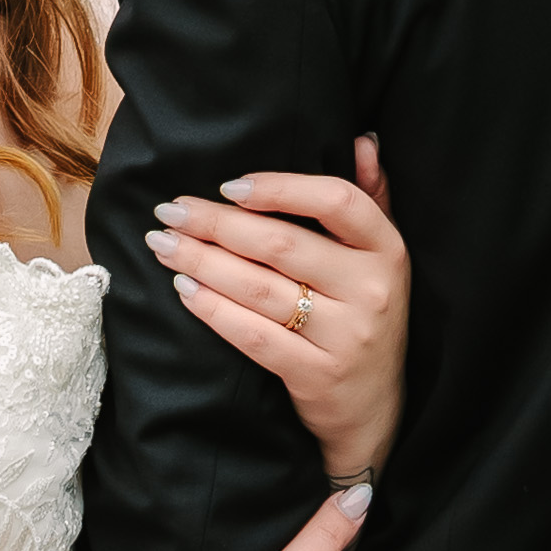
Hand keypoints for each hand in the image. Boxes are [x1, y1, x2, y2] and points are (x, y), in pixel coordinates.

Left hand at [144, 139, 408, 485]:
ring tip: (163, 245)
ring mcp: (347, 336)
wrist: (375, 410)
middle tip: (169, 212)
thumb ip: (372, 199)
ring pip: (260, 289)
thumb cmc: (366, 317)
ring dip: (202, 262)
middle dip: (215, 224)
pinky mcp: (317, 374)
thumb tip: (362, 140)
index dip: (279, 187)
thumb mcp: (380, 259)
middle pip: (282, 245)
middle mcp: (372, 290)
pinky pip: (254, 336)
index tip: (226, 185)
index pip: (337, 201)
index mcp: (387, 250)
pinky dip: (213, 310)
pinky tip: (184, 290)